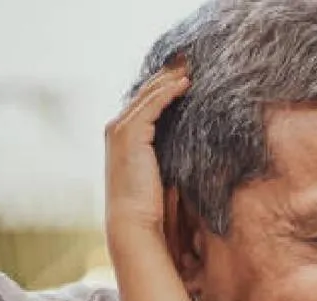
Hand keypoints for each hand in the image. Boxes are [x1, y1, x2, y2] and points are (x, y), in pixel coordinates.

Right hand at [104, 64, 189, 248]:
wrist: (136, 223)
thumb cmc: (153, 205)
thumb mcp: (166, 171)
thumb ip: (173, 153)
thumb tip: (198, 146)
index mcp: (126, 136)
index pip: (146, 102)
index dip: (165, 86)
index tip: (188, 74)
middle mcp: (118, 128)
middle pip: (146, 92)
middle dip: (168, 75)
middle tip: (191, 62)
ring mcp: (120, 130)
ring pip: (148, 94)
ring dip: (170, 79)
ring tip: (192, 67)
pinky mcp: (129, 134)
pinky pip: (151, 105)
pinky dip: (168, 92)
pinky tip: (186, 84)